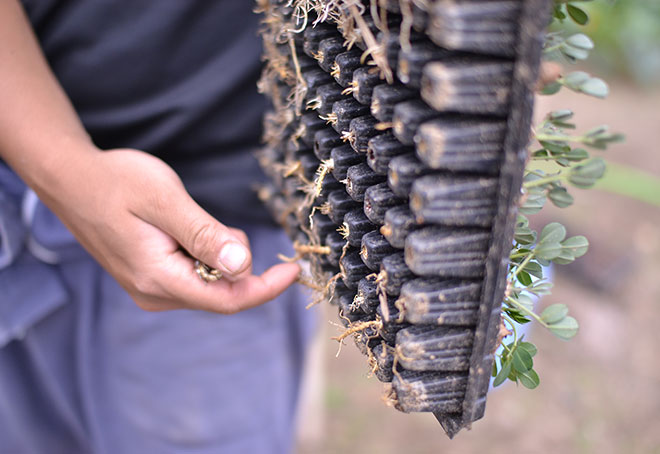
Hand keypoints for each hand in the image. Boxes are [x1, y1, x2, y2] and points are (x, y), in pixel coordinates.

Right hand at [39, 145, 300, 312]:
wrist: (72, 180)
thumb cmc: (117, 182)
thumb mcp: (166, 201)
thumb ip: (205, 235)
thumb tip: (244, 266)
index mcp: (159, 279)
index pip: (228, 300)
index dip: (266, 288)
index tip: (295, 271)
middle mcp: (155, 294)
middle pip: (221, 292)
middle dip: (237, 262)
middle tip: (219, 223)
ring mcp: (151, 289)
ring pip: (209, 283)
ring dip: (219, 256)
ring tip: (191, 220)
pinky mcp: (151, 279)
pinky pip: (194, 276)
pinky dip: (206, 255)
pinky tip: (186, 230)